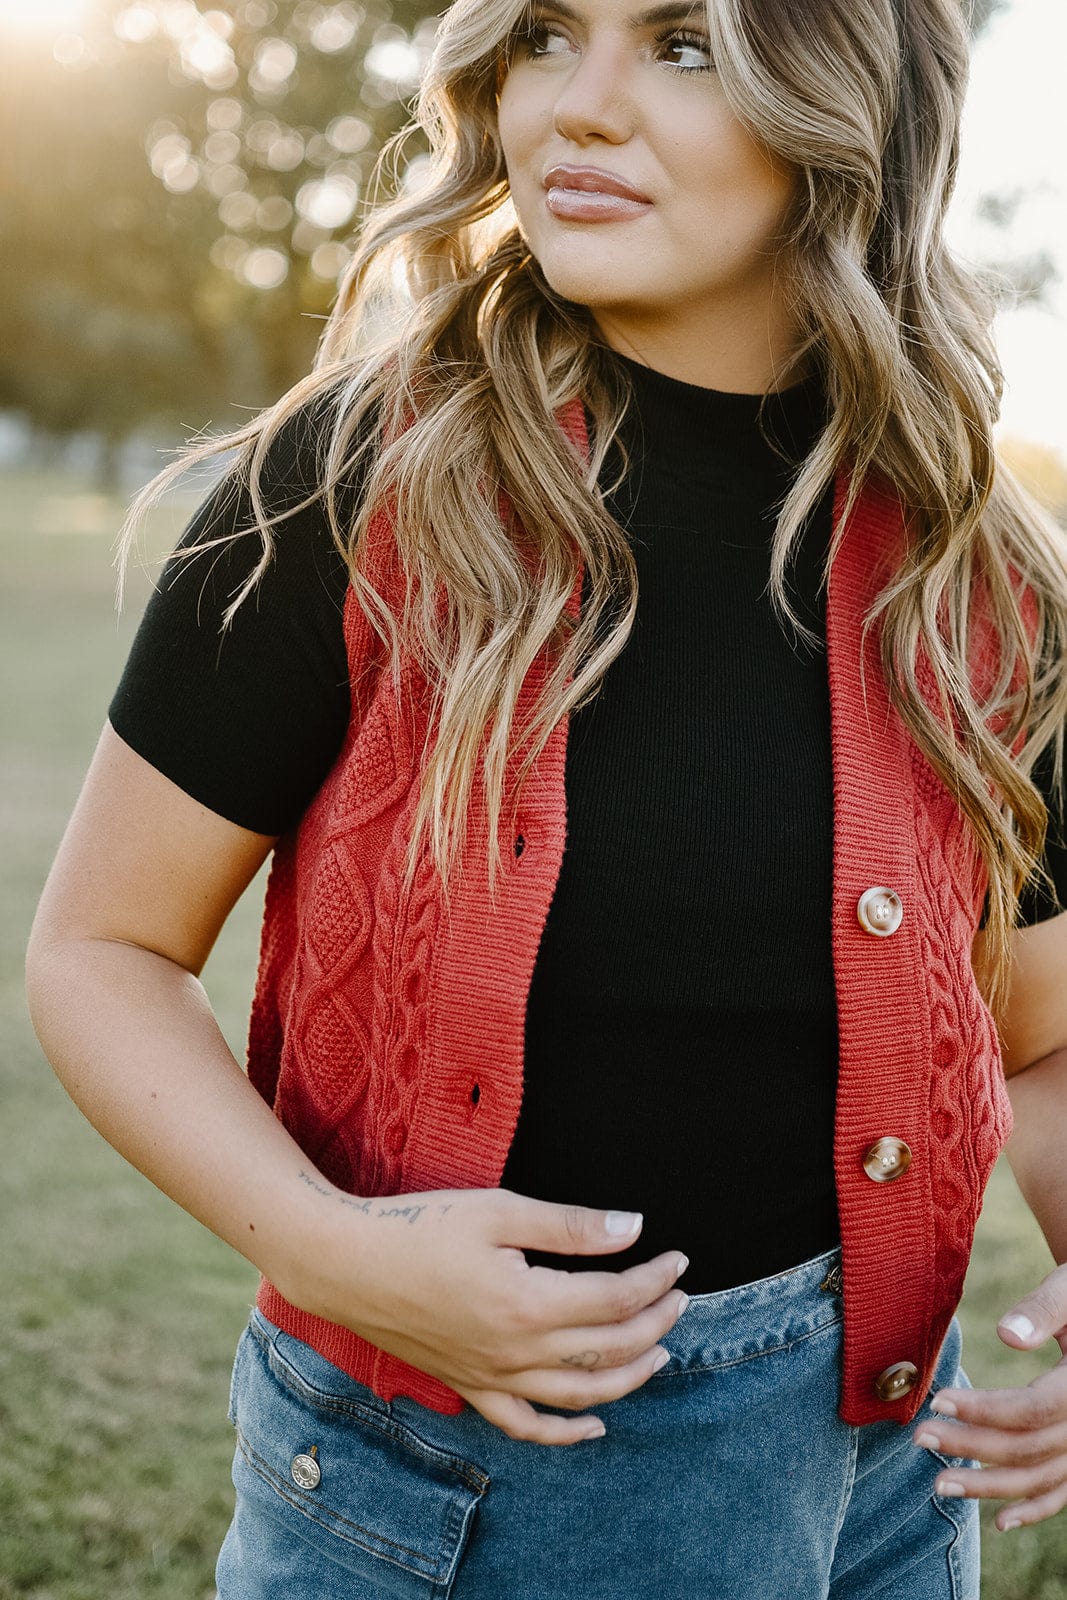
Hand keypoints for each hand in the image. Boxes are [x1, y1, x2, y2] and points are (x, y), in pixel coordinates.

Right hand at [285, 1183, 689, 1446]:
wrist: (345, 1264)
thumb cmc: (419, 1227)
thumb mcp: (499, 1210)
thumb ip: (571, 1225)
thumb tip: (634, 1227)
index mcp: (528, 1303)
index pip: (615, 1298)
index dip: (654, 1279)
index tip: (679, 1259)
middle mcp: (516, 1352)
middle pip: (607, 1348)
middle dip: (654, 1324)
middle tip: (679, 1298)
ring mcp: (492, 1377)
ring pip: (579, 1394)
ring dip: (628, 1377)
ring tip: (659, 1354)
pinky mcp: (468, 1387)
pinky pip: (526, 1426)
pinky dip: (566, 1433)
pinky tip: (595, 1425)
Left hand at [912, 1262, 1066, 1530]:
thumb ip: (1041, 1311)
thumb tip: (1005, 1335)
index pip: (1032, 1409)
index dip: (984, 1410)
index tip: (937, 1402)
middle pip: (1029, 1447)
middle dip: (972, 1447)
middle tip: (918, 1438)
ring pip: (1041, 1478)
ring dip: (991, 1487)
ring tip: (939, 1482)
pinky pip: (1063, 1491)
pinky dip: (1035, 1509)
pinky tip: (1000, 1522)